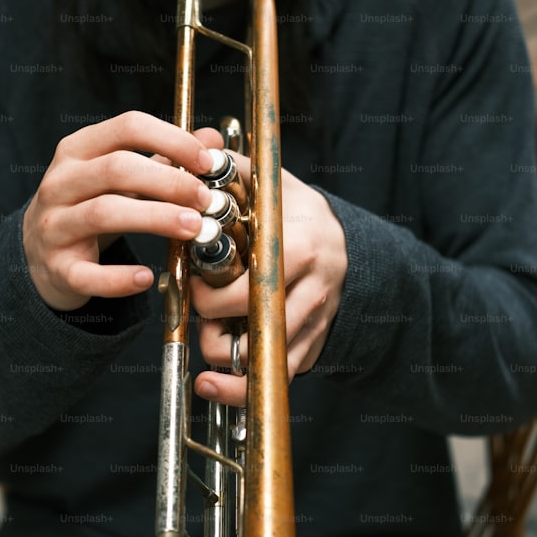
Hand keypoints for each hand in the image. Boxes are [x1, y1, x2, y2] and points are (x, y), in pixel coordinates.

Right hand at [22, 111, 215, 310]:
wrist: (38, 254)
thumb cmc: (88, 206)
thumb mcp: (120, 177)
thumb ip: (164, 157)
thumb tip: (211, 139)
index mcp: (78, 150)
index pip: (128, 126)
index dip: (172, 140)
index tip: (207, 162)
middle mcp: (60, 182)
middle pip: (117, 169)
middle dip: (169, 182)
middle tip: (205, 200)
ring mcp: (54, 225)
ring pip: (103, 213)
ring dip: (155, 218)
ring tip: (193, 228)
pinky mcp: (57, 268)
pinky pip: (87, 274)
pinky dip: (118, 278)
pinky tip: (147, 278)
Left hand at [191, 155, 347, 406]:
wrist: (343, 247)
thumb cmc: (293, 214)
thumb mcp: (271, 184)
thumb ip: (232, 168)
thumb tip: (193, 148)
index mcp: (301, 242)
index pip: (256, 273)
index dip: (215, 286)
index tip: (195, 278)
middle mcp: (315, 284)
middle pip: (257, 317)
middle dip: (214, 317)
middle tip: (198, 304)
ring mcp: (316, 318)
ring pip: (265, 353)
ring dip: (223, 353)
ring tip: (208, 338)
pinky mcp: (312, 346)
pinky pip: (276, 379)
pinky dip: (237, 389)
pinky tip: (210, 383)